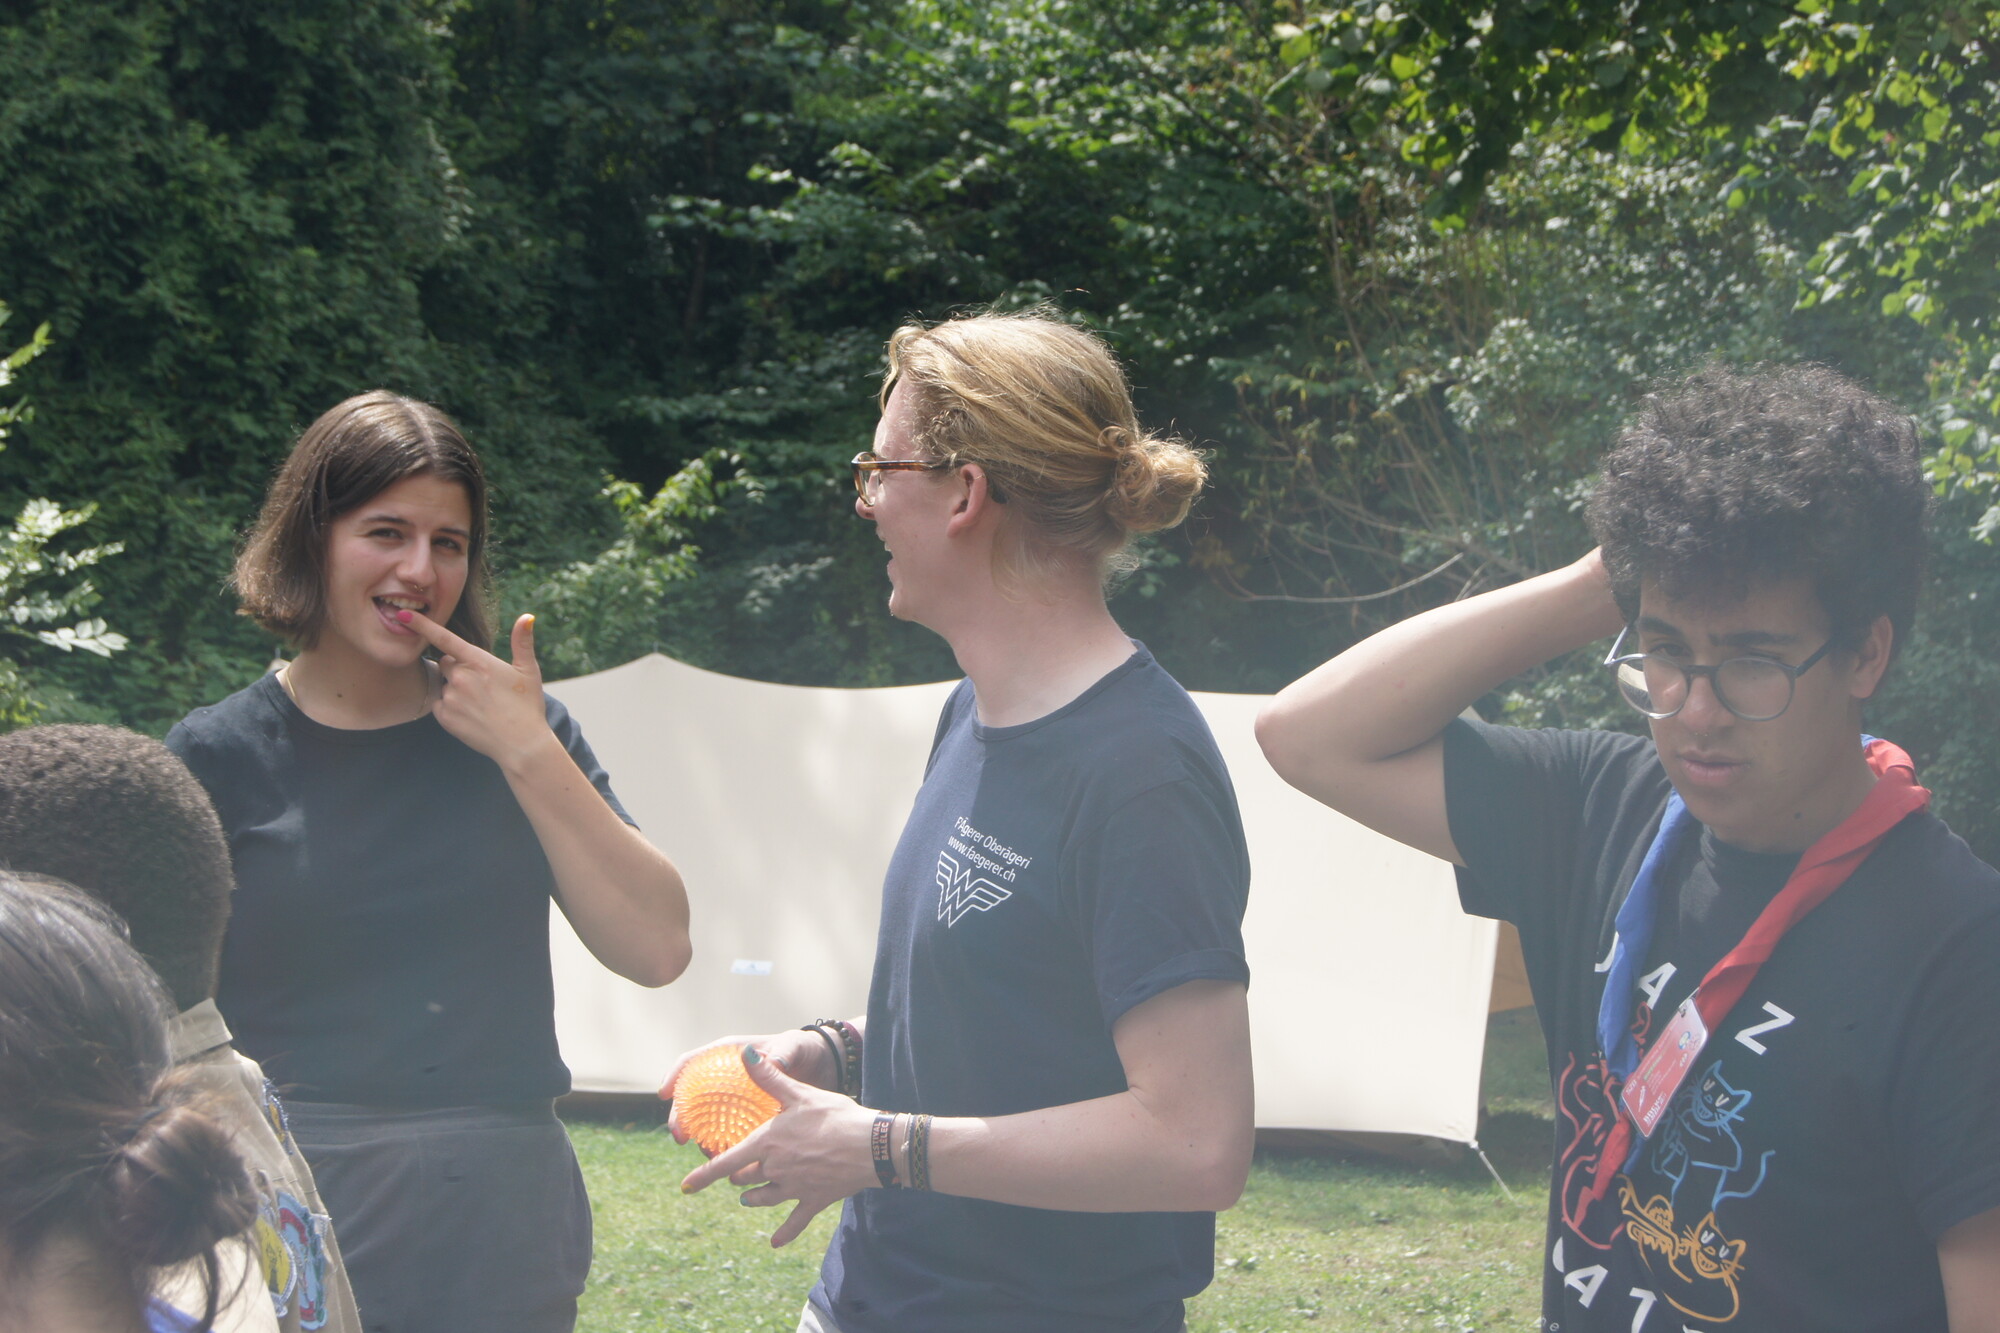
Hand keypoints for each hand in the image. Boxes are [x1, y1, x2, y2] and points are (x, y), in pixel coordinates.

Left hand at [399, 610, 551, 769]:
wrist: (521, 744)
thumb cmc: (527, 706)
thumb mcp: (528, 671)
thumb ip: (522, 641)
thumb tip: (527, 616)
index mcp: (479, 662)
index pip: (444, 638)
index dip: (422, 625)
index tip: (404, 614)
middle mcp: (460, 678)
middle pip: (447, 663)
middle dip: (459, 669)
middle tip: (483, 685)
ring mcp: (451, 698)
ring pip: (446, 685)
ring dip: (457, 689)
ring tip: (481, 704)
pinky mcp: (445, 717)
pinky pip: (440, 704)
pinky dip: (451, 707)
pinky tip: (471, 715)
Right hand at [660, 1030, 835, 1144]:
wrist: (823, 1067)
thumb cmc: (804, 1051)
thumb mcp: (793, 1048)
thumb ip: (780, 1054)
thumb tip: (763, 1060)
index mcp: (729, 1055)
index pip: (692, 1063)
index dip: (674, 1076)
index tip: (664, 1094)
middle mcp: (727, 1079)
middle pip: (693, 1098)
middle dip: (682, 1117)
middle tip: (681, 1136)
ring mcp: (735, 1100)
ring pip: (710, 1121)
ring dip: (703, 1138)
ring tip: (705, 1154)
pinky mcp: (747, 1118)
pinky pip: (731, 1134)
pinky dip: (726, 1148)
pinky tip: (728, 1163)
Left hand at [677, 1046, 880, 1247]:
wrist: (869, 1146)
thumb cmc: (833, 1115)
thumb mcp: (799, 1093)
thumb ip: (769, 1077)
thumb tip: (745, 1053)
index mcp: (767, 1143)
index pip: (726, 1162)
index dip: (703, 1176)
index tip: (685, 1187)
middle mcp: (775, 1169)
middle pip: (745, 1178)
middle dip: (737, 1177)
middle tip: (735, 1175)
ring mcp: (794, 1188)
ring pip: (764, 1198)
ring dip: (753, 1198)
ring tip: (746, 1199)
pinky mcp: (814, 1200)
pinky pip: (795, 1221)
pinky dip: (784, 1233)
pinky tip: (774, 1243)